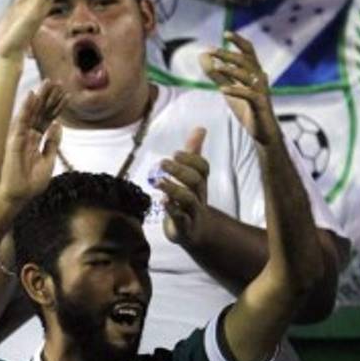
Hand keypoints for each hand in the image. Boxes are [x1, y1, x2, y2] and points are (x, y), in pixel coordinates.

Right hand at [0, 80, 65, 205]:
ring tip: (47, 82)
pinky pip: (20, 121)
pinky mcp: (14, 140)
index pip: (48, 118)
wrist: (19, 196)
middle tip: (58, 81)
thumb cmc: (31, 182)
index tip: (66, 93)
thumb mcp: (48, 161)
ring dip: (39, 97)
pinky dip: (25, 108)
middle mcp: (28, 135)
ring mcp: (20, 136)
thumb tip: (58, 124)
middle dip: (49, 97)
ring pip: (31, 112)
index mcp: (37, 140)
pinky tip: (31, 95)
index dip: (57, 106)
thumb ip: (53, 143)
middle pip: (40, 112)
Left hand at [159, 127, 212, 246]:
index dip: (191, 159)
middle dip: (180, 170)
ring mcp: (192, 212)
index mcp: (200, 182)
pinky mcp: (184, 227)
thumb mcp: (192, 176)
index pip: (203, 167)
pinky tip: (162, 201)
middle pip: (196, 181)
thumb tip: (201, 128)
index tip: (175, 153)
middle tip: (162, 163)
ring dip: (172, 188)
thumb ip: (193, 153)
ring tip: (157, 181)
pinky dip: (172, 209)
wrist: (195, 232)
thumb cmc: (190, 199)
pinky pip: (181, 218)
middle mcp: (199, 196)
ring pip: (188, 199)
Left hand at [200, 32, 280, 145]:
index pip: (248, 51)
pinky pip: (249, 95)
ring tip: (215, 67)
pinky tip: (222, 89)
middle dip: (228, 54)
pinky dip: (236, 91)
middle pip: (245, 61)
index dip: (239, 41)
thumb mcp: (229, 89)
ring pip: (248, 76)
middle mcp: (260, 78)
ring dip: (231, 70)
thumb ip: (217, 74)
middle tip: (211, 50)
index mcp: (254, 72)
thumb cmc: (247, 109)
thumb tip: (202, 56)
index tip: (225, 33)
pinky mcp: (261, 105)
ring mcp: (262, 91)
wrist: (262, 132)